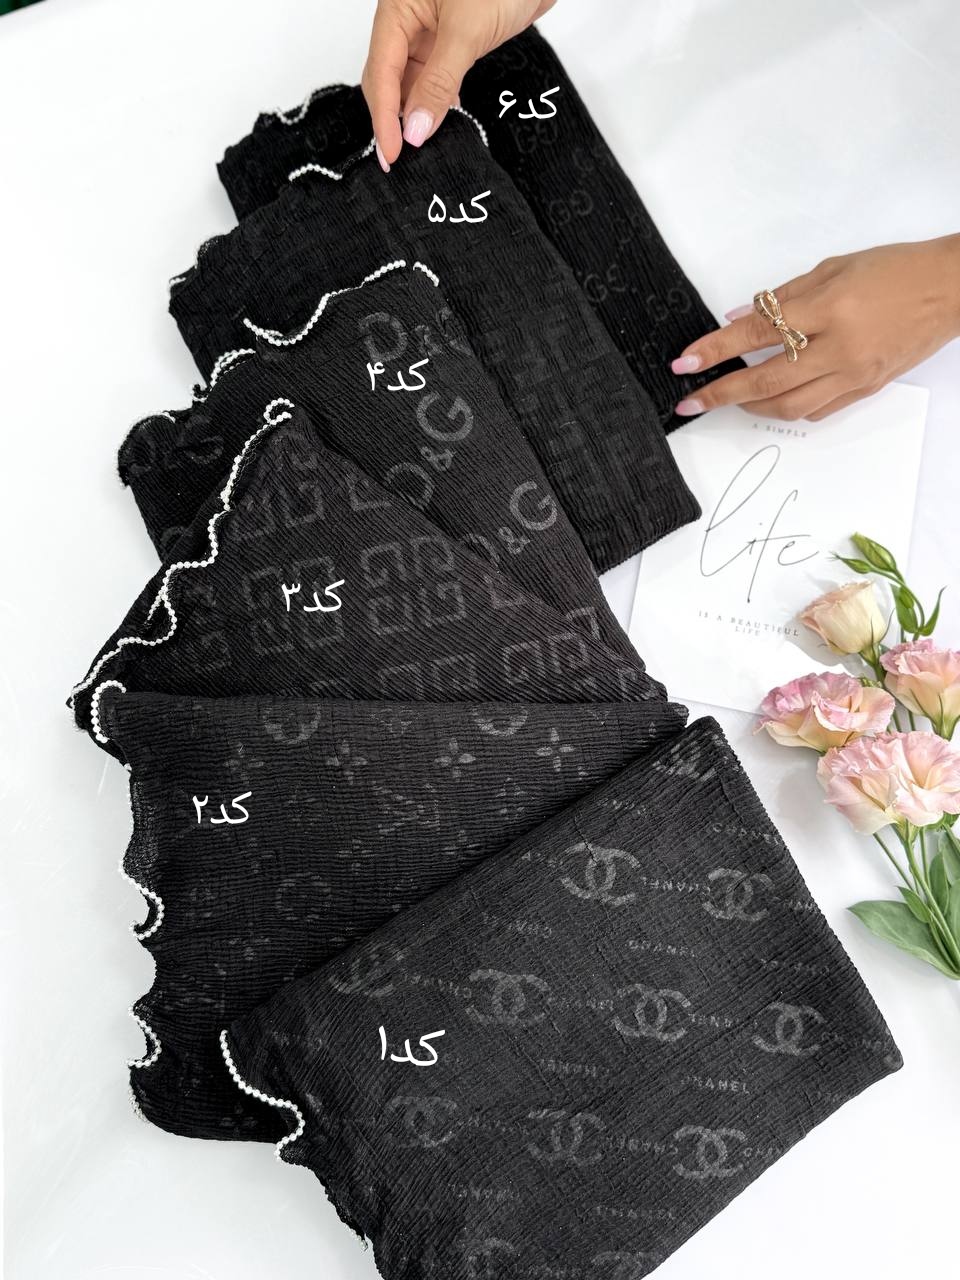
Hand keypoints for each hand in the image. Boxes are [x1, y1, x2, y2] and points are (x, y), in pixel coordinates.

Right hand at [363, 0, 554, 170]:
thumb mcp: (466, 33)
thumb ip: (439, 82)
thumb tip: (416, 130)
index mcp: (398, 9)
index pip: (381, 72)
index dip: (384, 117)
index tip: (393, 154)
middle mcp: (409, 21)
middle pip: (388, 79)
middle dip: (393, 118)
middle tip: (401, 159)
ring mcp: (431, 31)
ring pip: (411, 81)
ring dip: (416, 113)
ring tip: (422, 147)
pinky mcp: (454, 40)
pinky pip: (434, 78)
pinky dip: (436, 102)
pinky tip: (443, 121)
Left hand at [670, 237, 959, 421]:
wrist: (951, 289)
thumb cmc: (894, 269)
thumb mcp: (833, 268)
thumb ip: (782, 298)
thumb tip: (738, 319)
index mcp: (830, 308)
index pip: (758, 334)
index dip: (716, 349)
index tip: (685, 362)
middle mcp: (840, 348)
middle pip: (767, 381)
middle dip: (721, 393)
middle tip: (690, 402)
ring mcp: (854, 374)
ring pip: (789, 406)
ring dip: (750, 407)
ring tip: (728, 399)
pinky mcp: (866, 390)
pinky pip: (817, 410)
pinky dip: (787, 408)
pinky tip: (771, 399)